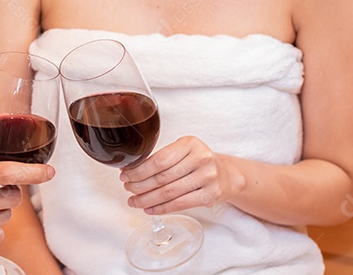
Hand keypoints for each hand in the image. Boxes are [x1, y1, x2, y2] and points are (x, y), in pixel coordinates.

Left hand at [119, 136, 242, 215]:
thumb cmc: (198, 161)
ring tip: (134, 201)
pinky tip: (149, 209)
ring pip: (169, 192)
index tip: (125, 175)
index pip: (159, 159)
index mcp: (190, 143)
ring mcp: (207, 177)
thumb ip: (162, 157)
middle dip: (140, 185)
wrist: (227, 175)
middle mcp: (201, 159)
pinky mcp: (210, 195)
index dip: (139, 170)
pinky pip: (180, 204)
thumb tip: (131, 170)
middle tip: (128, 189)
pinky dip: (162, 208)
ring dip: (147, 199)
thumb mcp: (183, 150)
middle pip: (162, 177)